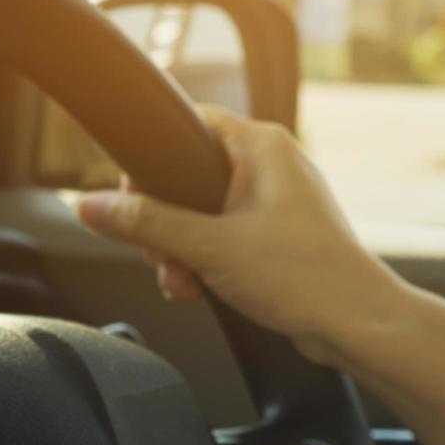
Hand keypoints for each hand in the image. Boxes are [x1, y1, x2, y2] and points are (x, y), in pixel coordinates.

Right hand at [75, 105, 393, 356]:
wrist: (355, 321)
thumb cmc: (303, 275)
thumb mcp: (209, 247)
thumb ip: (145, 224)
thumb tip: (89, 206)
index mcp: (263, 145)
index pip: (188, 123)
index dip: (152, 159)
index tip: (131, 197)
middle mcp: (272, 164)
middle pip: (188, 174)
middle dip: (163, 221)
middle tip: (159, 253)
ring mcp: (277, 199)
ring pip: (202, 212)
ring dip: (180, 249)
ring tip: (182, 280)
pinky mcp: (278, 233)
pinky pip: (224, 235)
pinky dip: (205, 260)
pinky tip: (198, 288)